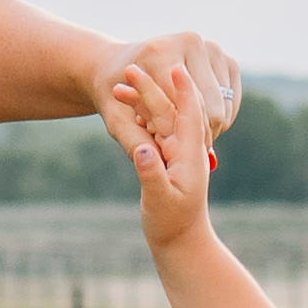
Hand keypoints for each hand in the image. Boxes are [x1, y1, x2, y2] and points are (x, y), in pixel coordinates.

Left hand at [97, 30, 237, 198]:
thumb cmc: (113, 94)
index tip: (162, 151)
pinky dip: (215, 118)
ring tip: (178, 130)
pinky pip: (231, 103)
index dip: (179, 140)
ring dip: (206, 128)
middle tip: (172, 144)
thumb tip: (148, 159)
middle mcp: (191, 41)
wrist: (121, 66)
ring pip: (223, 109)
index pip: (184, 109)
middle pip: (211, 109)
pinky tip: (191, 118)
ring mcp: (212, 47)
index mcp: (161, 51)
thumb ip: (132, 141)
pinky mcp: (226, 59)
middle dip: (195, 135)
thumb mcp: (116, 120)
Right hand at [102, 47, 228, 233]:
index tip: (173, 65)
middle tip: (129, 69)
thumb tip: (141, 149)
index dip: (183, 89)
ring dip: (141, 101)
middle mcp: (185, 148)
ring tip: (117, 86)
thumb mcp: (161, 200)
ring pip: (159, 118)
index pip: (190, 114)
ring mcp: (176, 152)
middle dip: (151, 89)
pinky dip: (140, 116)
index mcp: (191, 154)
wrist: (181, 242)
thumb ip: (152, 174)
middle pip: (170, 111)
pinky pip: (153, 130)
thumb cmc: (173, 224)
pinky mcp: (165, 158)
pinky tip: (125, 105)